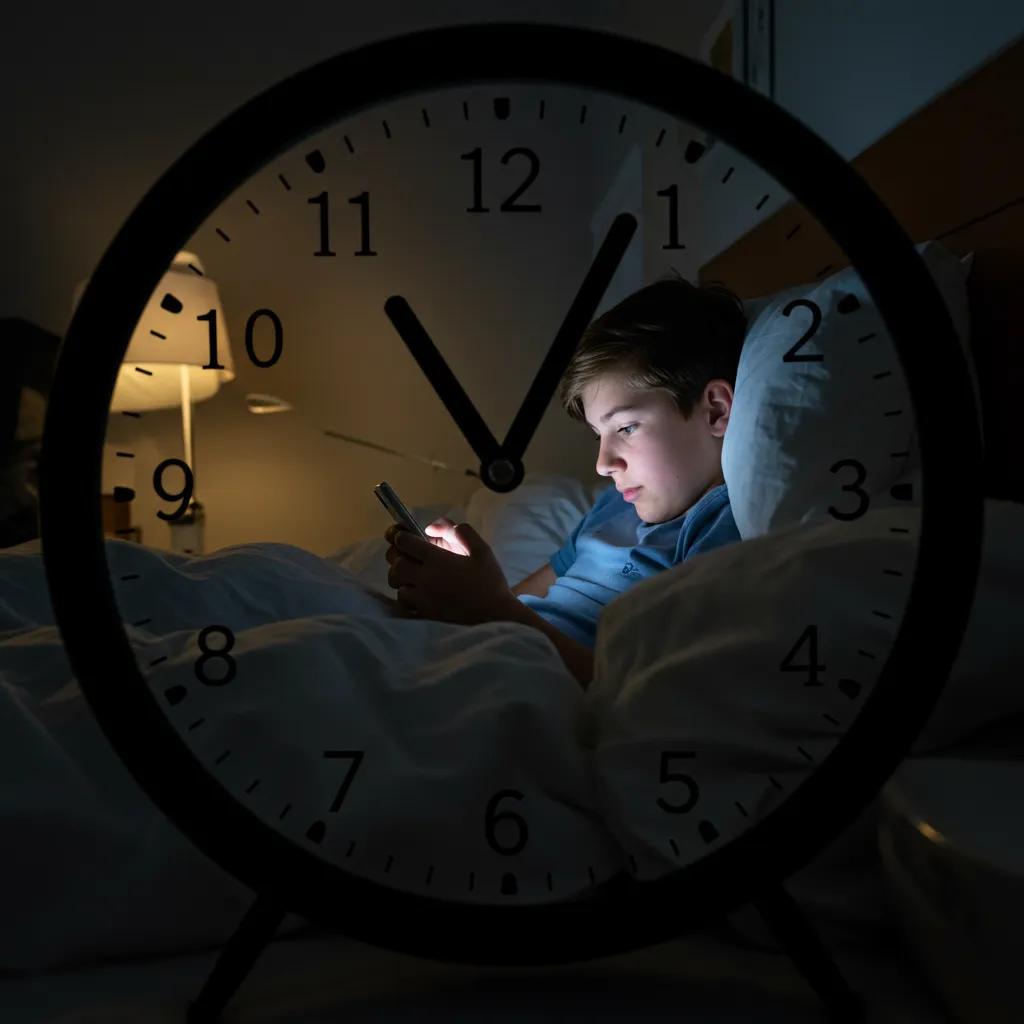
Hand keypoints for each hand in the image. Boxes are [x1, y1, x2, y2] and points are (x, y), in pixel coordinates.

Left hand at [384, 518, 514, 624]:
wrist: (495, 616)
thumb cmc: (490, 582)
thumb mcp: (482, 550)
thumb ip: (460, 532)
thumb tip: (431, 527)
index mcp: (438, 559)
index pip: (405, 542)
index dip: (402, 537)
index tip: (406, 538)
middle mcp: (425, 577)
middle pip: (396, 563)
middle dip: (398, 557)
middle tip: (409, 557)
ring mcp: (422, 598)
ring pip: (397, 584)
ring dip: (401, 577)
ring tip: (413, 576)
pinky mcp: (423, 614)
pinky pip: (404, 603)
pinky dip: (406, 596)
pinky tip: (417, 594)